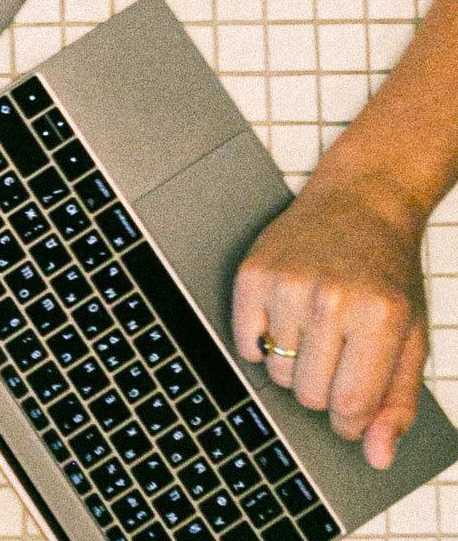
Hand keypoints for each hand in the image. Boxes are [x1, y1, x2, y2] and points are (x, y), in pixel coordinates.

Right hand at [232, 162, 430, 468]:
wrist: (361, 203)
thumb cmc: (388, 274)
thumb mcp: (411, 337)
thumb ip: (397, 402)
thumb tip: (376, 454)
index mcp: (381, 318)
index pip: (351, 405)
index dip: (351, 420)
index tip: (353, 410)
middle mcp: (332, 300)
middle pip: (309, 394)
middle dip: (323, 388)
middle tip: (338, 356)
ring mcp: (287, 285)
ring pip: (277, 372)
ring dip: (295, 363)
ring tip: (315, 328)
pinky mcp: (253, 274)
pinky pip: (245, 344)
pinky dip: (263, 344)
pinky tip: (287, 319)